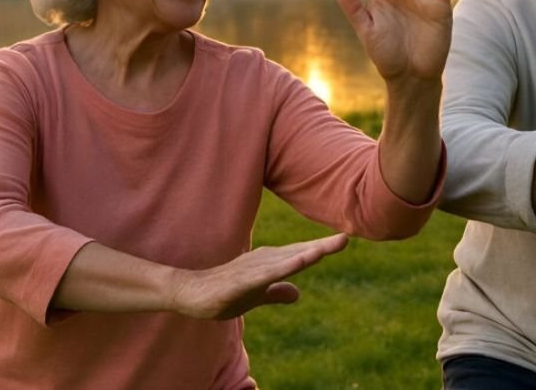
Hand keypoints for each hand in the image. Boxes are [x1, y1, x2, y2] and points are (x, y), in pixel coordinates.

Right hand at [168, 233, 347, 319]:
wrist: (190, 294)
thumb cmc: (222, 293)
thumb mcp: (255, 296)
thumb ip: (276, 292)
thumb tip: (297, 293)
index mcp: (270, 265)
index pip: (300, 255)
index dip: (322, 248)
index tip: (344, 239)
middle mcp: (264, 262)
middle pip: (296, 254)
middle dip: (321, 247)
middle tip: (345, 238)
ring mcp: (252, 271)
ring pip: (282, 263)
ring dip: (303, 256)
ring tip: (324, 250)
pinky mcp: (240, 283)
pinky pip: (263, 276)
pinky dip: (280, 270)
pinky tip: (293, 266)